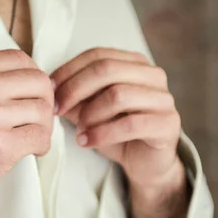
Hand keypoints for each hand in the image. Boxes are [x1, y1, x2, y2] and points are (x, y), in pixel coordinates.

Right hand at [0, 50, 53, 217]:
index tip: (32, 93)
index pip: (19, 58)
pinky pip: (40, 136)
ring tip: (33, 137)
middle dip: (44, 100)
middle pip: (37, 81)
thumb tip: (25, 80)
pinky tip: (32, 150)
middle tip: (38, 117)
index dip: (33, 76)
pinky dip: (42, 144)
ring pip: (42, 109)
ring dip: (44, 125)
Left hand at [52, 47, 187, 217]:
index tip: (49, 90)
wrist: (145, 163)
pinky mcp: (168, 124)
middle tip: (57, 110)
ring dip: (90, 114)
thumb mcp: (89, 109)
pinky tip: (87, 141)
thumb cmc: (116, 131)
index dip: (69, 70)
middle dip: (75, 89)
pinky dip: (103, 133)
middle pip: (107, 70)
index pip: (97, 55)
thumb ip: (74, 96)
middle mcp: (153, 75)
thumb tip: (49, 87)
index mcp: (134, 63)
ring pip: (118, 95)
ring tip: (77, 130)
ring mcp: (164, 98)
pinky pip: (131, 124)